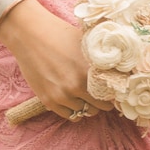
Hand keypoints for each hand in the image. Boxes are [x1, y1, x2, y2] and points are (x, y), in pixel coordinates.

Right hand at [0, 0, 113, 120]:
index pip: (112, 94)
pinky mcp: (48, 100)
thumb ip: (101, 60)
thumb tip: (118, 69)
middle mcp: (77, 86)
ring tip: (85, 97)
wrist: (31, 36)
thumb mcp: (87, 44)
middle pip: (98, 106)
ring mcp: (61, 96)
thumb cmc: (61, 35)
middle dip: (101, 102)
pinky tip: (73, 100)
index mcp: (91, 71)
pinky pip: (68, 115)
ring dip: (86, 106)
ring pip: (83, 112)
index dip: (114, 93)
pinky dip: (73, 110)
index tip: (113, 90)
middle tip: (100, 95)